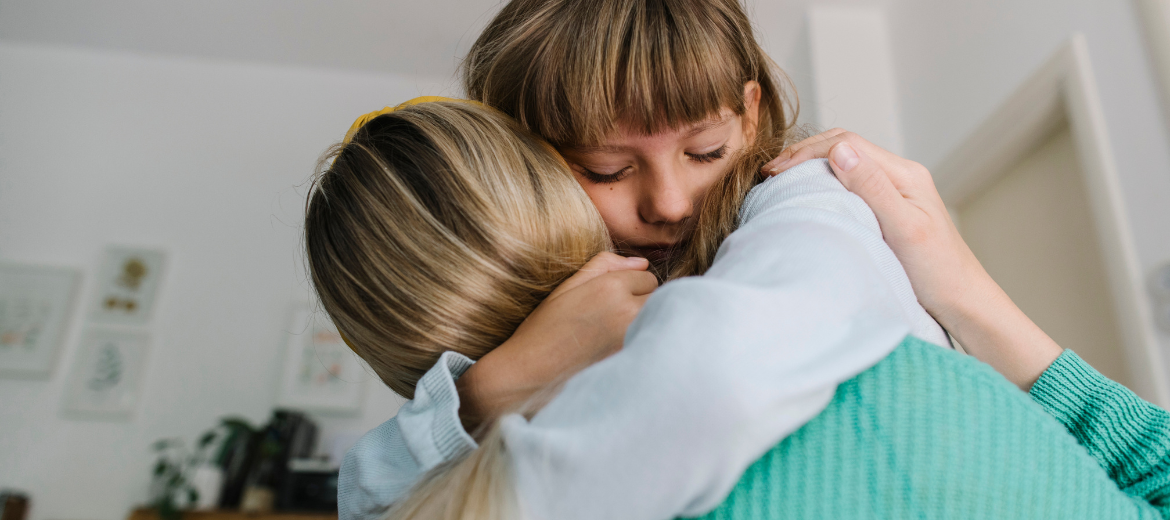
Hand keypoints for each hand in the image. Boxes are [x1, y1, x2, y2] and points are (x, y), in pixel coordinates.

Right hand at [456, 252, 656, 430]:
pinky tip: (620, 350)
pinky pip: (653, 343)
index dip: (632, 286)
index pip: (648, 277)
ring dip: (648, 322)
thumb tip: (641, 263)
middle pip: (660, 297)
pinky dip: (645, 343)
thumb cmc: (545, 328)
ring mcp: (634, 340)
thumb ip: (604, 265)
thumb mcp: (568, 287)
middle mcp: (627, 313)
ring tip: (618, 333)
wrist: (530, 373)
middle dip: (644, 302)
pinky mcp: (634, 362)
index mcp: (610, 288)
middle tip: (617, 316)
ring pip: (660, 320)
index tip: (612, 299)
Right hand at [763, 129, 1062, 388]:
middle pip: (844, 148)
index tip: (774, 174)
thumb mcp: (904, 230)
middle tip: (769, 176)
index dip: (805, 153)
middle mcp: (901, 177)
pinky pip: (850, 188)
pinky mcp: (889, 212)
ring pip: (845, 166)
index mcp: (905, 175)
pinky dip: (823, 188)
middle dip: (803, 156)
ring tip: (781, 186)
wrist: (965, 306)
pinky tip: (808, 202)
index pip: (846, 143)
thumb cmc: (940, 275)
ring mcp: (895, 194)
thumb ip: (873, 188)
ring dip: (811, 170)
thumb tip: (839, 151)